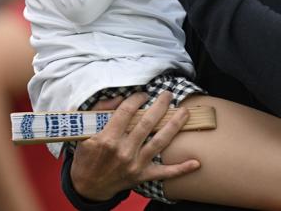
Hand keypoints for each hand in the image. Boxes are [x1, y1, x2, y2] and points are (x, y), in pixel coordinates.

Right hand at [70, 91, 199, 200]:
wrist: (88, 186)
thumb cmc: (86, 157)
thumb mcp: (84, 132)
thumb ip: (100, 111)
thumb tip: (118, 98)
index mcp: (107, 138)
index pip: (126, 112)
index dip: (136, 99)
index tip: (143, 94)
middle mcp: (123, 151)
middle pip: (147, 123)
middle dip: (160, 106)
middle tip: (168, 94)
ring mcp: (135, 164)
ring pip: (160, 142)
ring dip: (174, 126)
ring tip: (185, 112)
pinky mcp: (142, 176)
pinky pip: (164, 172)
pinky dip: (181, 169)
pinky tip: (196, 162)